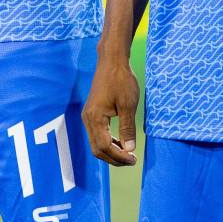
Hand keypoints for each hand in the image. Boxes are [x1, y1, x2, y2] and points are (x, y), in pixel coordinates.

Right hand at [82, 47, 139, 165]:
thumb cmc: (121, 80)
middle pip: (97, 149)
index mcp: (95, 117)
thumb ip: (127, 128)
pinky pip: (97, 135)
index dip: (119, 157)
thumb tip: (129, 149)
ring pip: (96, 144)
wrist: (111, 61)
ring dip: (111, 152)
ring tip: (128, 153)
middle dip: (114, 159)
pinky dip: (108, 143)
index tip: (135, 159)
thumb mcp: (128, 105)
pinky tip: (121, 142)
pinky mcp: (92, 114)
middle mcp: (88, 119)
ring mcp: (88, 116)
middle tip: (132, 160)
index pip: (105, 146)